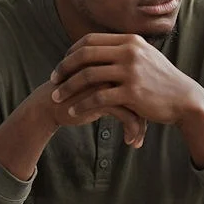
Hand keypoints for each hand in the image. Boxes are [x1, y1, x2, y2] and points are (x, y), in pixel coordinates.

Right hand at [28, 79, 147, 147]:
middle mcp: (114, 69)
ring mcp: (109, 83)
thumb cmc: (79, 95)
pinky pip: (126, 116)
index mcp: (116, 61)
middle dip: (148, 115)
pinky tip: (131, 142)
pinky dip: (132, 130)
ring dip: (141, 126)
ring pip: (138, 105)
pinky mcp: (100, 98)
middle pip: (144, 92)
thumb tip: (149, 100)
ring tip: (138, 140)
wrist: (50, 103)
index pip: (144, 81)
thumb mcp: (103, 87)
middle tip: (146, 130)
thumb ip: (122, 88)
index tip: (152, 117)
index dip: (150, 100)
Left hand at [50, 33, 203, 167]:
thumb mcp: (145, 56)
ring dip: (68, 87)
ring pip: (88, 76)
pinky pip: (98, 97)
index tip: (62, 65)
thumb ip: (125, 49)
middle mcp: (129, 52)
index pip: (90, 41)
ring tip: (57, 97)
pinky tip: (74, 111)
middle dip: (64, 68)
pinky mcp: (132, 92)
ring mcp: (131, 72)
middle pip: (84, 55)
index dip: (71, 52)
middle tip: (52, 80)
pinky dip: (83, 104)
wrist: (185, 98)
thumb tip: (101, 47)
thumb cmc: (163, 80)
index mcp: (130, 40)